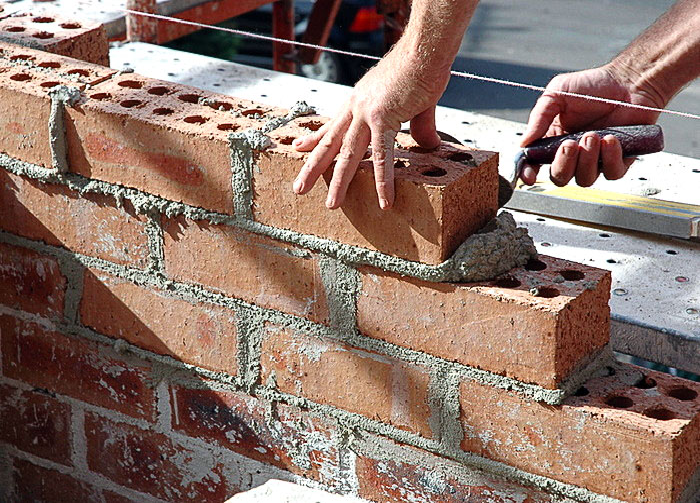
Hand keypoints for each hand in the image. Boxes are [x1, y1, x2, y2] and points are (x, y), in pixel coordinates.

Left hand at [292, 47, 449, 208]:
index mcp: (359, 101)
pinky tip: (384, 200)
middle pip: (330, 143)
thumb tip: (428, 146)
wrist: (426, 49)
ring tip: (331, 204)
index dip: (314, 139)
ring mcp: (367, 113)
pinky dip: (383, 181)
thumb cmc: (421, 68)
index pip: (332, 125)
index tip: (299, 149)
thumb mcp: (416, 102)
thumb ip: (419, 128)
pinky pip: (382, 156)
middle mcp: (356, 108)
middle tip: (298, 188)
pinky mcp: (385, 118)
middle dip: (313, 167)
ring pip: (347, 154)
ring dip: (338, 181)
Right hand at [520, 65, 661, 186]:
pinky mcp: (619, 160)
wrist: (630, 80)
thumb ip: (538, 118)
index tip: (530, 175)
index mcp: (553, 141)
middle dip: (563, 164)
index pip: (536, 165)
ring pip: (585, 179)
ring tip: (594, 135)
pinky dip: (610, 158)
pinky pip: (612, 173)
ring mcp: (596, 159)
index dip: (530, 173)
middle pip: (560, 178)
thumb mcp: (557, 93)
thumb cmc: (594, 85)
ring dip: (587, 160)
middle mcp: (573, 154)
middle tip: (571, 143)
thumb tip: (524, 143)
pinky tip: (611, 139)